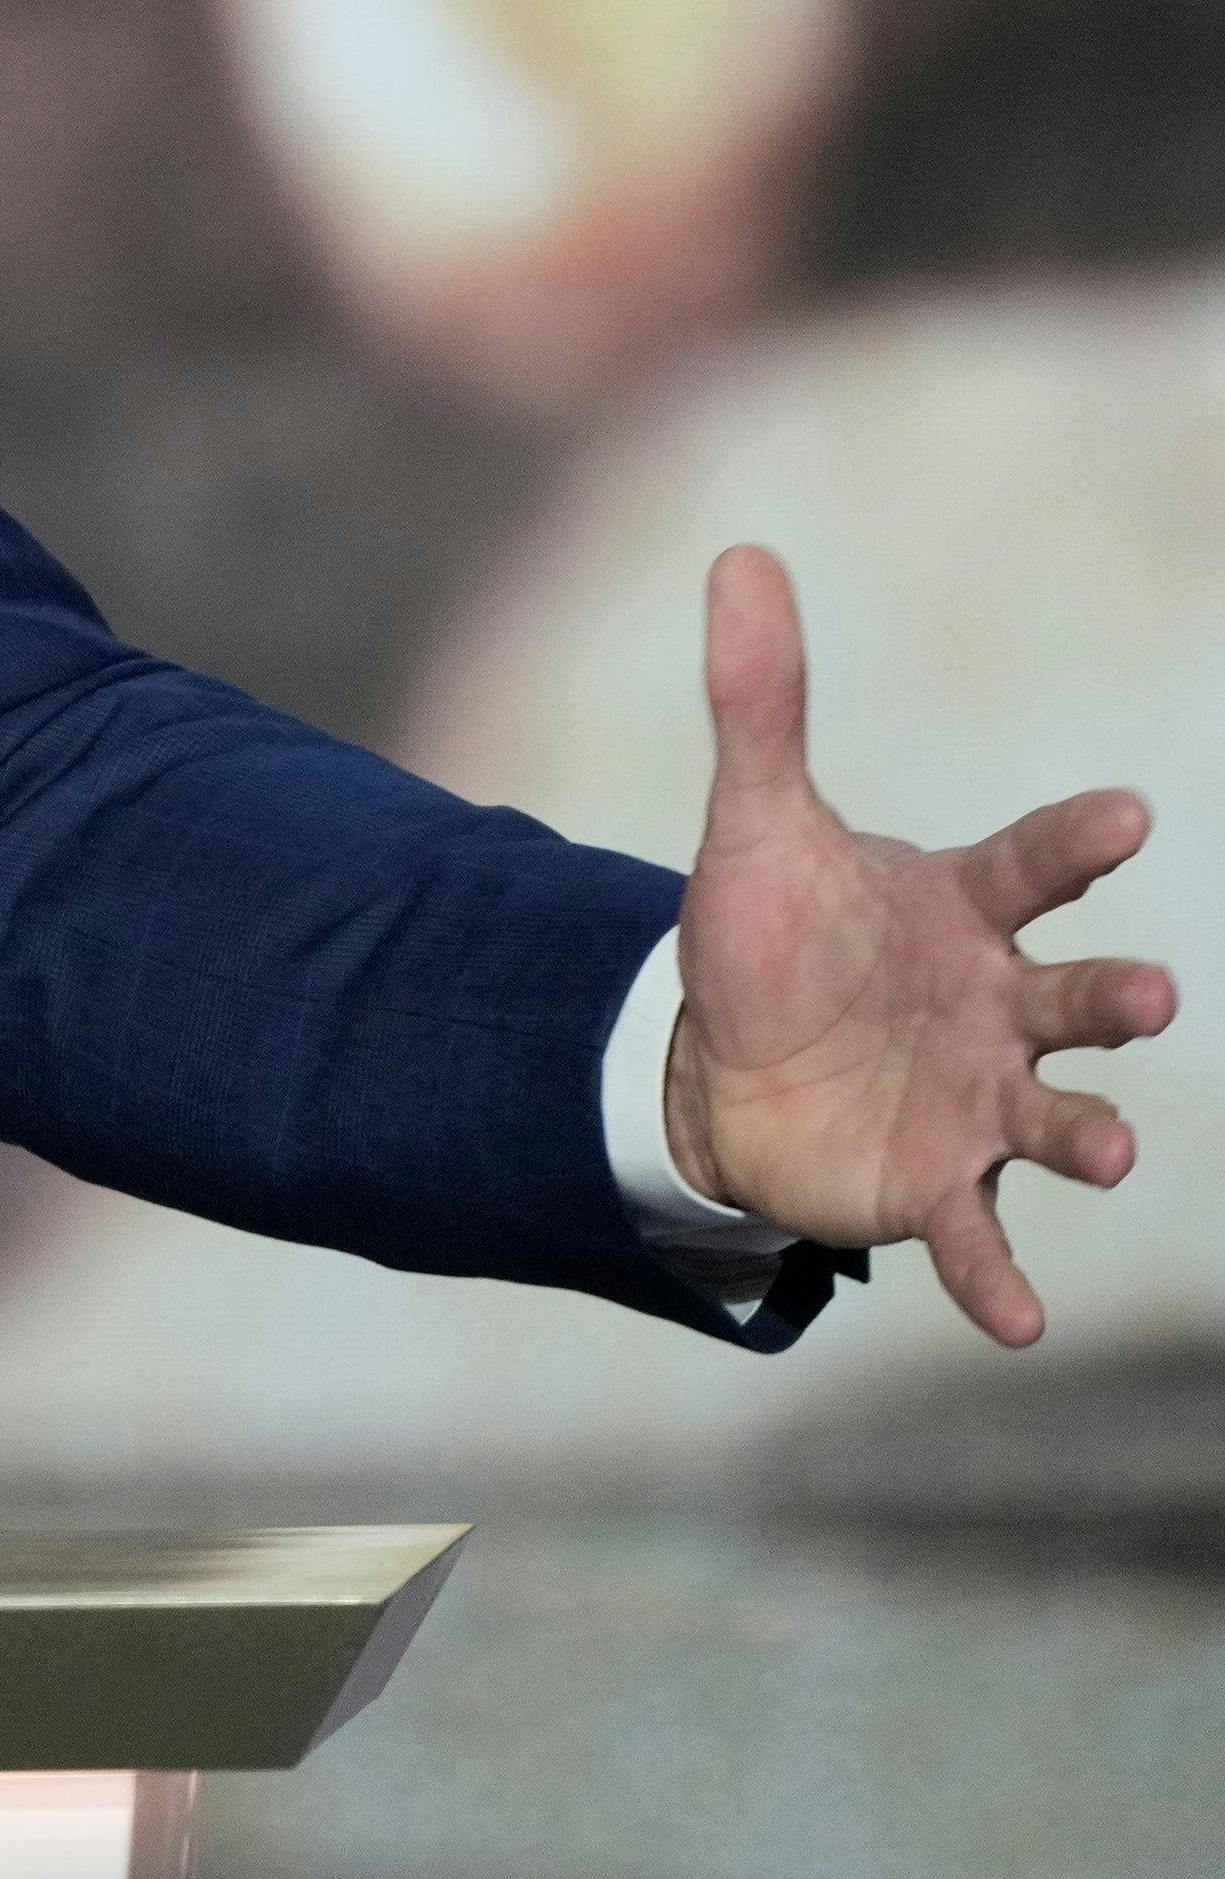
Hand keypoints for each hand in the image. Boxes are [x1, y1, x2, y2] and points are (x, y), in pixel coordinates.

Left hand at [663, 544, 1175, 1345]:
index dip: (1078, 842)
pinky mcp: (937, 1184)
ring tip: (1117, 1153)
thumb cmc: (771, 937)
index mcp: (964, 910)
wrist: (726, 1060)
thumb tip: (740, 555)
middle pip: (1073, 998)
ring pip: (1057, 1120)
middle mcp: (997, 1006)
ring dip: (1090, 1136)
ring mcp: (979, 1101)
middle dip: (1115, 997)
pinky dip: (999, 1277)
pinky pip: (980, 1236)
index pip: (1034, 864)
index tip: (1128, 816)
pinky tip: (1021, 1322)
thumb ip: (761, 702)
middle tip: (1151, 995)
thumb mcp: (754, 821)